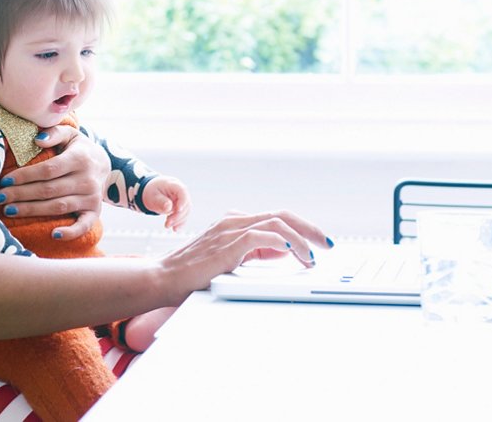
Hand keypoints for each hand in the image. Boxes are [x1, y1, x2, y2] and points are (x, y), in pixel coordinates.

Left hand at [0, 125, 110, 239]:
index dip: (25, 176)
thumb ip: (54, 133)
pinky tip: (53, 234)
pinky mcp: (95, 212)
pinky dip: (71, 232)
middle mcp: (87, 179)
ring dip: (33, 211)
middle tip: (0, 198)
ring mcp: (92, 198)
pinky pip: (84, 225)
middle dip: (21, 194)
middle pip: (49, 190)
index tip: (5, 180)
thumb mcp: (70, 135)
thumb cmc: (79, 149)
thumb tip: (37, 139)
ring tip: (10, 211)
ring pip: (59, 207)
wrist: (105, 164)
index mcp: (79, 158)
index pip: (48, 170)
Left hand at [141, 176, 190, 230]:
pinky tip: (175, 229)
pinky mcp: (180, 207)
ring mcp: (181, 200)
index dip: (182, 201)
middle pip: (186, 204)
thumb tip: (168, 207)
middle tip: (167, 224)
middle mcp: (180, 192)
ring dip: (178, 220)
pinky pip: (183, 215)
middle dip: (178, 216)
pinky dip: (180, 223)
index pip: (182, 191)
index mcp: (173, 185)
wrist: (150, 192)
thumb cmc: (151, 191)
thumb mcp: (152, 196)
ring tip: (167, 225)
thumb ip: (160, 201)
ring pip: (186, 211)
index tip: (177, 210)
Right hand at [156, 210, 331, 302]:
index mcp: (235, 222)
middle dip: (310, 228)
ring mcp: (230, 230)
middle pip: (282, 214)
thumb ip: (255, 251)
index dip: (302, 227)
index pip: (276, 216)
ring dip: (301, 239)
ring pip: (276, 223)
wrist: (163, 278)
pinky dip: (281, 241)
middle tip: (327, 244)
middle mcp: (234, 220)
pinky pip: (261, 236)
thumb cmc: (193, 273)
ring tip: (313, 255)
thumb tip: (284, 248)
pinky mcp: (226, 244)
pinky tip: (293, 250)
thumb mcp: (231, 258)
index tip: (319, 241)